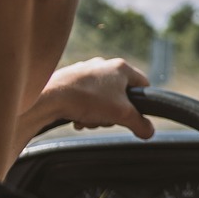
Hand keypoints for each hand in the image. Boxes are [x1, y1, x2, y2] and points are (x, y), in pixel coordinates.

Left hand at [11, 58, 153, 166]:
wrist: (49, 97)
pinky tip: (77, 117)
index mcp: (121, 68)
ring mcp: (86, 71)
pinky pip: (84, 98)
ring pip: (102, 98)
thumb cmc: (87, 99)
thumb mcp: (122, 115)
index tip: (135, 115)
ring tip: (88, 119)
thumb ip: (140, 124)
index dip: (142, 103)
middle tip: (106, 119)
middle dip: (113, 113)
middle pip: (121, 95)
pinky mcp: (70, 79)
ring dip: (97, 114)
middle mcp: (104, 65)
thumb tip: (149, 132)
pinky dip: (83, 110)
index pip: (143, 85)